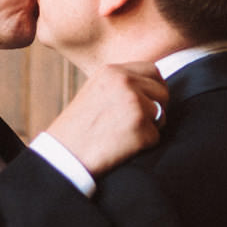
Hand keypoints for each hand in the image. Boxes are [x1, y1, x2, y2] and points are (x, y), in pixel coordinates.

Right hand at [45, 62, 167, 176]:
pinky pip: (156, 137)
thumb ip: (119, 85)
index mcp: (113, 71)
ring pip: (161, 114)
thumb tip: (148, 88)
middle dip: (156, 107)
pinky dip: (143, 145)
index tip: (146, 102)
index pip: (152, 71)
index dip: (154, 88)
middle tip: (137, 123)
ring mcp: (135, 105)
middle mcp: (126, 83)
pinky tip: (121, 147)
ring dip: (149, 127)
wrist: (64, 155)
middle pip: (162, 91)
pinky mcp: (141, 128)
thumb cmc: (76, 129)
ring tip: (123, 136)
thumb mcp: (94, 92)